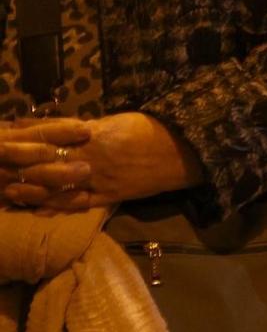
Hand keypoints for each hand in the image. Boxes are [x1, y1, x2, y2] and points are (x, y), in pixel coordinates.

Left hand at [0, 113, 201, 213]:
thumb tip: (64, 129)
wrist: (184, 151)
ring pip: (58, 188)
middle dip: (22, 167)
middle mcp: (92, 160)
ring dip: (32, 190)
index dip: (28, 139)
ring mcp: (100, 181)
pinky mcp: (110, 196)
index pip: (52, 137)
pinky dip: (57, 208)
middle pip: (49, 164)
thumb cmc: (152, 129)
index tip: (7, 137)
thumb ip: (89, 127)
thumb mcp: (118, 121)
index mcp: (94, 136)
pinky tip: (38, 210)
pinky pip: (79, 204)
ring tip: (9, 191)